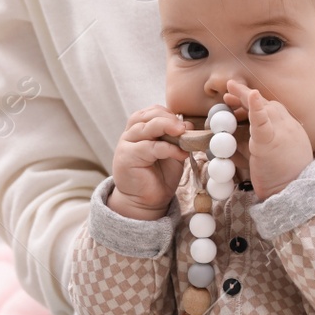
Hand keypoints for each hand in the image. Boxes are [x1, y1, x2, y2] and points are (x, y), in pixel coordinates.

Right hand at [109, 105, 189, 220]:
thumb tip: (188, 125)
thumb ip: (177, 139)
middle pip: (147, 116)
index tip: (184, 125)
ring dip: (167, 127)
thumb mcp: (172, 153)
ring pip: (146, 127)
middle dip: (168, 118)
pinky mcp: (127, 157)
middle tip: (184, 128)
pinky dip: (168, 148)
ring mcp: (126, 145)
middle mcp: (130, 134)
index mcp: (139, 130)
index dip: (168, 114)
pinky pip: (150, 147)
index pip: (151, 112)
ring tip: (183, 134)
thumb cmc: (159, 176)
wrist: (146, 202)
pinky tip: (180, 153)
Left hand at [224, 80, 311, 199]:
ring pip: (265, 109)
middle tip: (230, 89)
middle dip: (247, 96)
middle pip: (268, 106)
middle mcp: (288, 128)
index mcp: (290, 131)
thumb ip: (253, 146)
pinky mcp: (269, 142)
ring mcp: (281, 133)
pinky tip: (251, 95)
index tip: (243, 97)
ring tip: (231, 87)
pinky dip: (256, 108)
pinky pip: (262, 122)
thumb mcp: (268, 157)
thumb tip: (234, 140)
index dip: (257, 103)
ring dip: (245, 96)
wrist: (294, 192)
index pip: (273, 111)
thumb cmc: (280, 178)